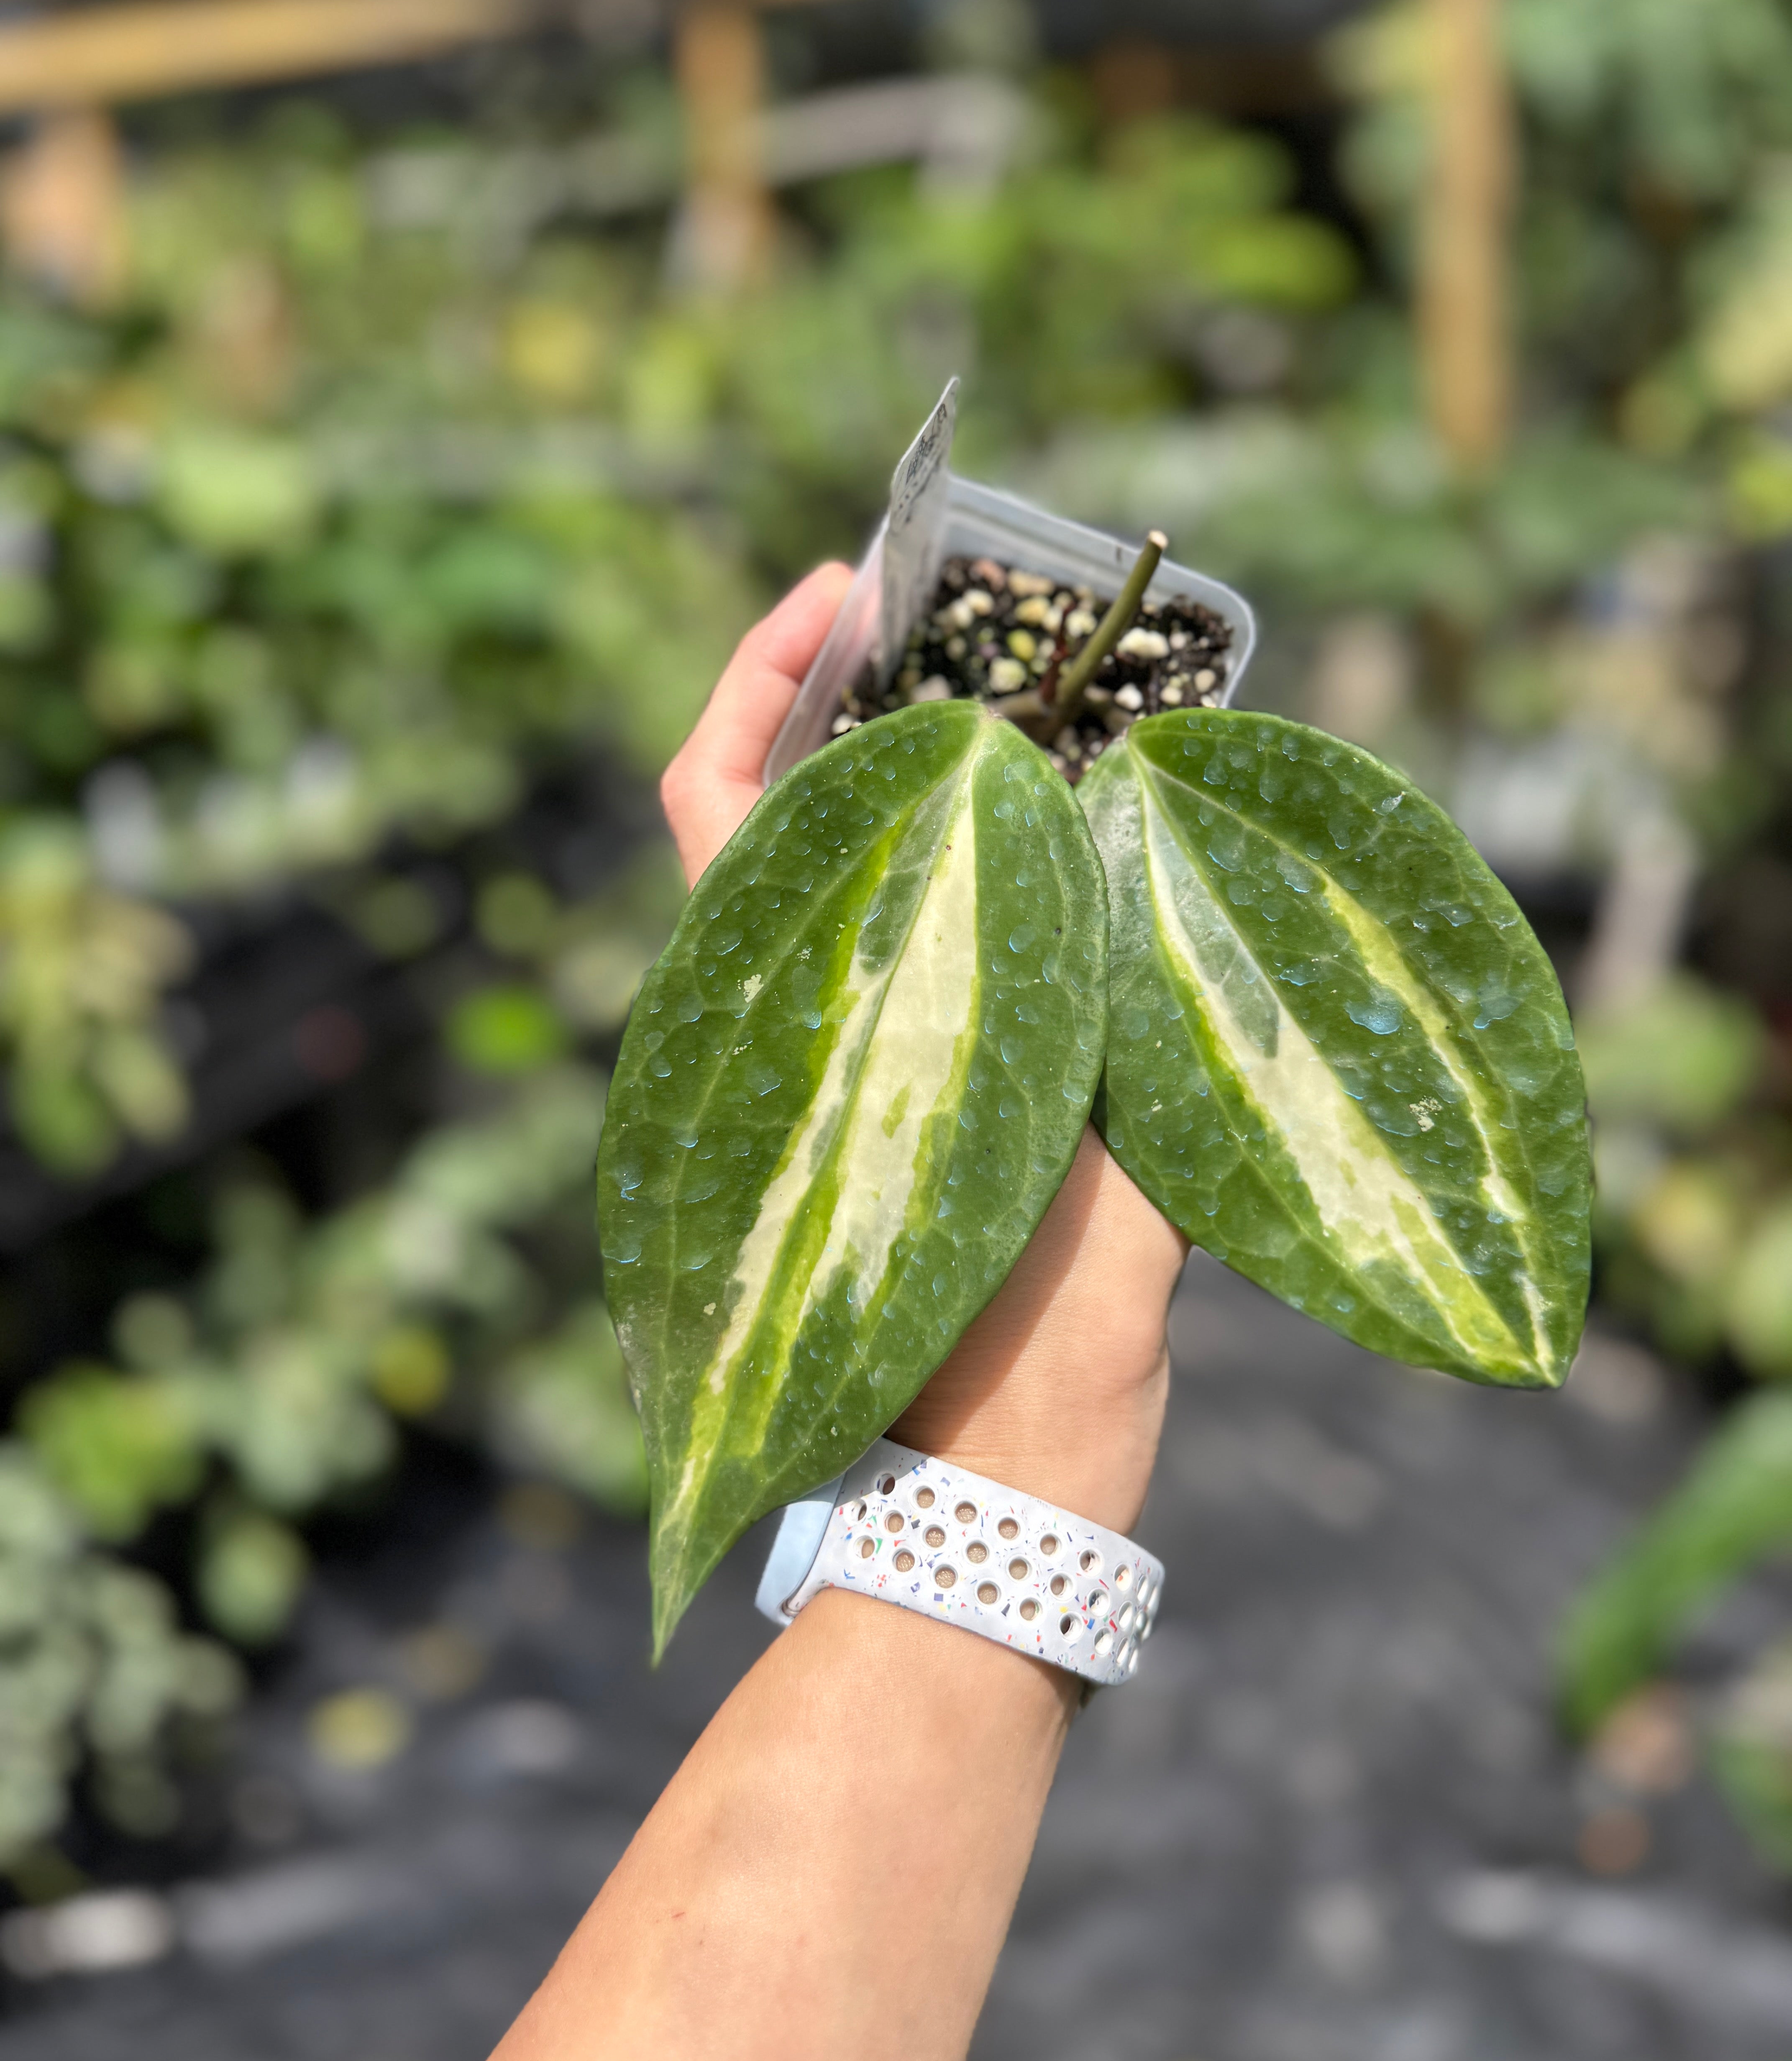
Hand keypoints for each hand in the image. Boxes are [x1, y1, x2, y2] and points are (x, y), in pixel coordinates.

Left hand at [659, 565, 1185, 1534]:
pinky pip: (979, 929)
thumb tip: (1120, 830)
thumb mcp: (1039, 1141)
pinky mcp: (965, 1086)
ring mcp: (893, 1047)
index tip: (837, 589)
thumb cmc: (1012, 1330)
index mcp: (802, 1013)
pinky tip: (1103, 818)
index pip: (717, 800)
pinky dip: (1023, 857)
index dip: (756, 676)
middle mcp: (828, 1016)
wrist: (1023, 1471)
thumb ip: (1071, 991)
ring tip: (1041, 688)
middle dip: (868, 691)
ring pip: (886, 864)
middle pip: (800, 805)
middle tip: (964, 609)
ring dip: (945, 769)